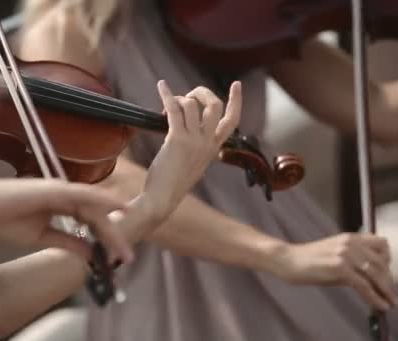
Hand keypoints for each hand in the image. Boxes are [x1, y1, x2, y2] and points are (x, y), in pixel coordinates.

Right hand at [0, 177, 133, 263]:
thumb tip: (90, 253)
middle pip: (97, 216)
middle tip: (128, 257)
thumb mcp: (42, 237)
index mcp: (62, 206)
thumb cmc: (5, 218)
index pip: (91, 222)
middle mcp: (65, 195)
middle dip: (113, 237)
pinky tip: (116, 206)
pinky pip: (82, 193)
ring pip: (94, 206)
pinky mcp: (54, 188)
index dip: (106, 237)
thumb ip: (67, 241)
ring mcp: (60, 189)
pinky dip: (101, 199)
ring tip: (127, 240)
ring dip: (112, 222)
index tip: (118, 256)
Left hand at [142, 80, 241, 217]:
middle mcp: (208, 143)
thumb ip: (198, 147)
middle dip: (202, 93)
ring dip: (180, 99)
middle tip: (188, 96)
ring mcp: (194, 141)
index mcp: (214, 148)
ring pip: (193, 105)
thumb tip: (187, 126)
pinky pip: (174, 109)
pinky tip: (161, 86)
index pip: (233, 121)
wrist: (162, 199)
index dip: (236, 100)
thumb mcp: (194, 164)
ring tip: (169, 105)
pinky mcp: (177, 139)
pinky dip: (167, 94)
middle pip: (215, 105)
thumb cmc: (173, 183)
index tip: (236, 84)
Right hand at [275, 233, 397, 310]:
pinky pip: (364, 285)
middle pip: (382, 262)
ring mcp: (345, 254)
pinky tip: (380, 306)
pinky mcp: (340, 267)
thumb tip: (371, 280)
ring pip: (376, 275)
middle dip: (388, 281)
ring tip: (390, 303)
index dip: (387, 260)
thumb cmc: (309, 260)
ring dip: (386, 291)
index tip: (386, 275)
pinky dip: (375, 298)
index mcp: (350, 237)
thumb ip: (353, 262)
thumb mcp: (335, 255)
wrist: (288, 260)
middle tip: (390, 295)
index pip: (382, 244)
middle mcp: (351, 243)